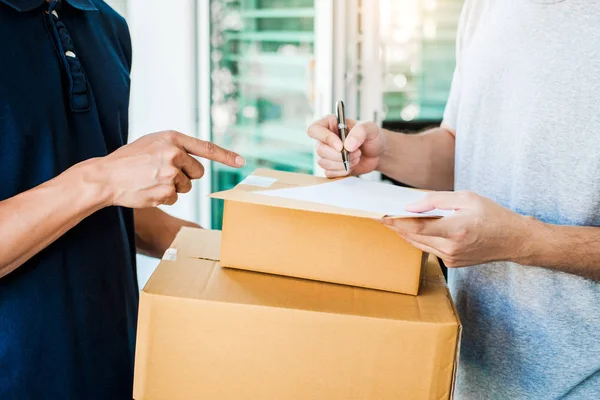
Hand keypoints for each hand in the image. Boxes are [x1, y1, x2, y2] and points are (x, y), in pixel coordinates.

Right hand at [91, 131, 244, 207]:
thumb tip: (197, 162)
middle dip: (186, 175)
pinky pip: (175, 198)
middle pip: (198, 172)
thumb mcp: (152, 143)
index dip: (226, 156)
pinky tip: (148, 189)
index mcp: (171, 138)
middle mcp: (173, 154)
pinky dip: (163, 197)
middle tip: (165, 172)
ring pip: (186, 187)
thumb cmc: (130, 160)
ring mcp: (169, 173)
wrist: (106, 176)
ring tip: (152, 180)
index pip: (205, 147)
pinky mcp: (164, 191)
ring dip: (174, 187)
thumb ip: (175, 147)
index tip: (241, 161)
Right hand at [307, 115, 385, 177]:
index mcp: (330, 124)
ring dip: (342, 163)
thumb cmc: (372, 136)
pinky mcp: (330, 166)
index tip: (341, 146)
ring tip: (356, 157)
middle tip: (356, 153)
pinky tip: (351, 165)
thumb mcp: (370, 128)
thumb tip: (347, 145)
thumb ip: (360, 132)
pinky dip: (342, 171)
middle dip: (339, 155)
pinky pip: (329, 172)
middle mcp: (325, 138)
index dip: (325, 138)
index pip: (314, 129)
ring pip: (323, 162)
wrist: (377, 153)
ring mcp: (326, 153)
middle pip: (319, 149)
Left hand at [380, 191, 535, 267]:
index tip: (380, 216)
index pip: (417, 227)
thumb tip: (410, 206)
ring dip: (405, 233)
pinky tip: (412, 230)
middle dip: (396, 226)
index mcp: (456, 229)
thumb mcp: (466, 198)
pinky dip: (419, 239)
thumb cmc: (492, 215)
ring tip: (391, 221)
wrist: (514, 240)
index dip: (396, 221)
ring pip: (419, 244)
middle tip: (380, 215)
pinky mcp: (452, 264)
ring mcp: (452, 258)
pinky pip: (429, 249)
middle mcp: (452, 247)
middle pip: (414, 237)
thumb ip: (436, 200)